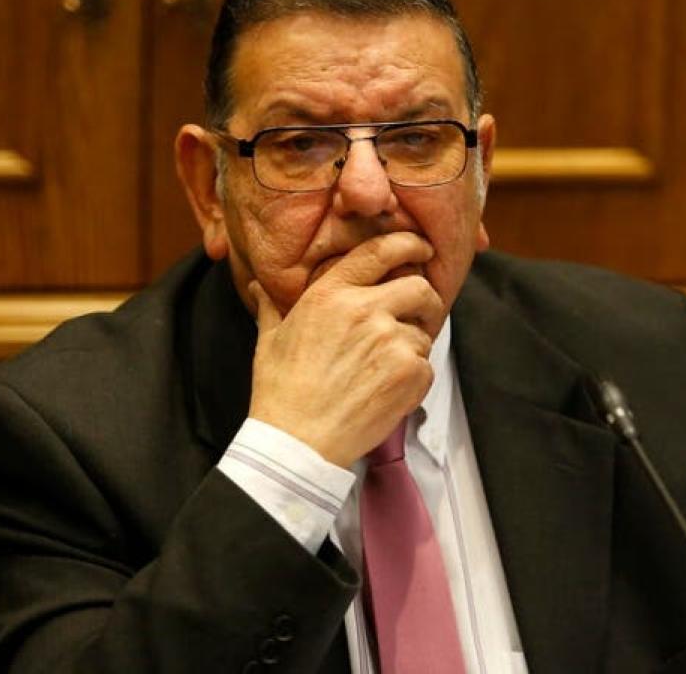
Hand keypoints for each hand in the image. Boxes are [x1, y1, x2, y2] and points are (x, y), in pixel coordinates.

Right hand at [247, 232, 444, 467]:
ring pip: (423, 333)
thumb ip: (271, 307)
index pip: (380, 251)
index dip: (408, 244)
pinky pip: (427, 367)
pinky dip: (415, 379)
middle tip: (417, 316)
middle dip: (425, 301)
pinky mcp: (410, 374)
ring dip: (412, 348)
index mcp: (331, 295)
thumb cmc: (280, 392)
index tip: (421, 249)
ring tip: (382, 371)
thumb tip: (257, 285)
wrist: (297, 442)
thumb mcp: (270, 340)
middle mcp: (365, 311)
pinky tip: (386, 392)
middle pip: (420, 288)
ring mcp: (391, 342)